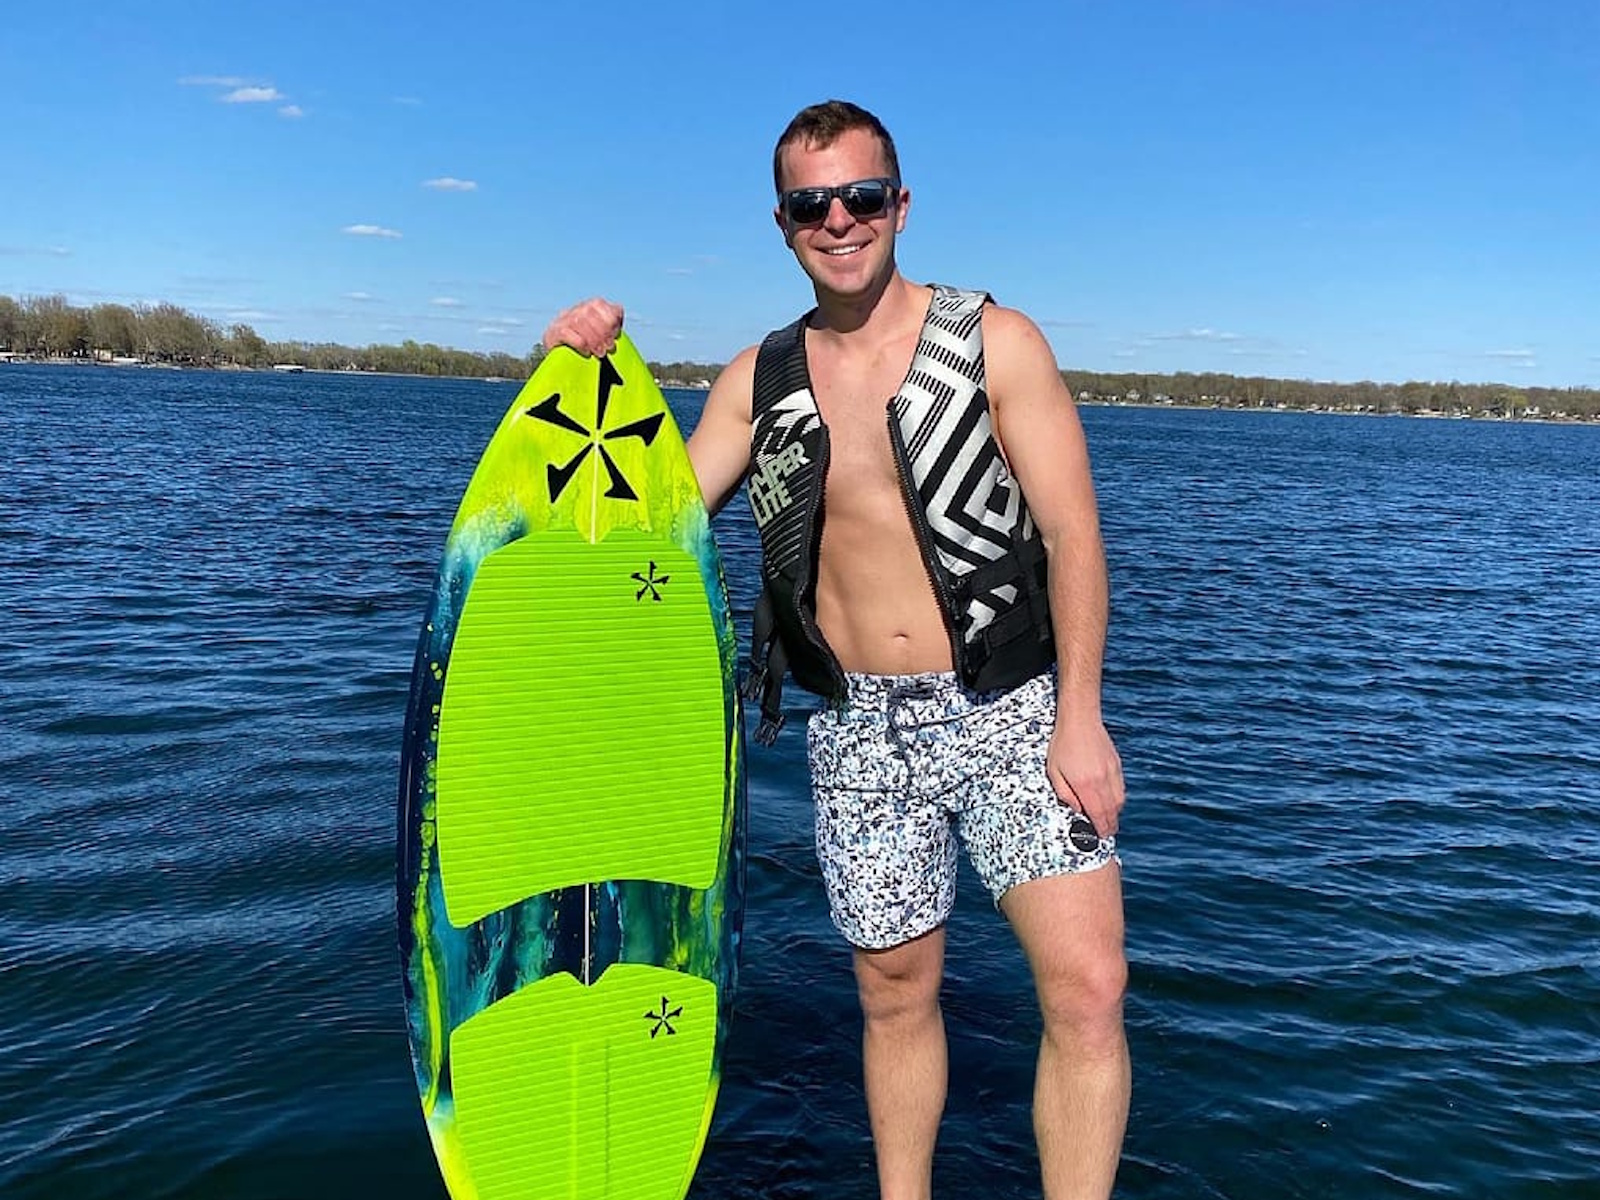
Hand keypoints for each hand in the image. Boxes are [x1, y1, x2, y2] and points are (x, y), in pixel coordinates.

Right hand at [542, 297, 623, 356]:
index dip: (610, 320)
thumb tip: (620, 334)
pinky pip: (566, 333)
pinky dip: (580, 343)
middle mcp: (574, 310)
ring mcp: (562, 320)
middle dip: (603, 331)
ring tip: (600, 353)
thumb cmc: (586, 347)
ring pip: (578, 321)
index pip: (600, 304)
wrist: (559, 359)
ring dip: (593, 339)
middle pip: (589, 312)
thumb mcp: (602, 336)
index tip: (615, 336)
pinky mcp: (553, 332)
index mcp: (588, 307)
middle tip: (609, 348)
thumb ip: (611, 329)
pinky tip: (587, 352)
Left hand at [1046, 716, 1124, 838]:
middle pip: (1111, 811)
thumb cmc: (1062, 744)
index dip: (1101, 828)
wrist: (1080, 720)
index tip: (1101, 837)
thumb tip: (1076, 809)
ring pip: (1119, 800)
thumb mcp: (1054, 771)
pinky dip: (1118, 798)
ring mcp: (1111, 772)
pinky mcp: (1116, 764)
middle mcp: (1102, 780)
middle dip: (1110, 825)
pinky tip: (1111, 801)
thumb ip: (1064, 794)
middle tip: (1107, 833)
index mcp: (1085, 784)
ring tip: (1109, 820)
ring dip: (1115, 813)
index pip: (1097, 814)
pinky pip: (1121, 788)